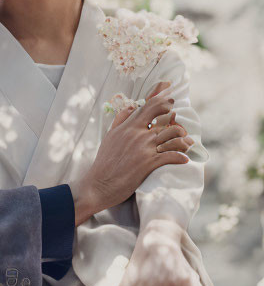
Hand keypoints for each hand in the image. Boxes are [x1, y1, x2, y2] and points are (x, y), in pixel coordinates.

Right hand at [71, 83, 192, 224]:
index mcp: (129, 127)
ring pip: (171, 137)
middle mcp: (138, 134)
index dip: (162, 102)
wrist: (100, 183)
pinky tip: (184, 159)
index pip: (148, 108)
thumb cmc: (104, 161)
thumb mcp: (110, 136)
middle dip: (176, 120)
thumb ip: (120, 120)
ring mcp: (145, 148)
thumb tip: (129, 107)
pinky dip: (180, 157)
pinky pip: (171, 156)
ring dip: (182, 140)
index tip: (170, 102)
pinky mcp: (149, 163)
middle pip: (164, 120)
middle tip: (182, 125)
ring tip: (186, 144)